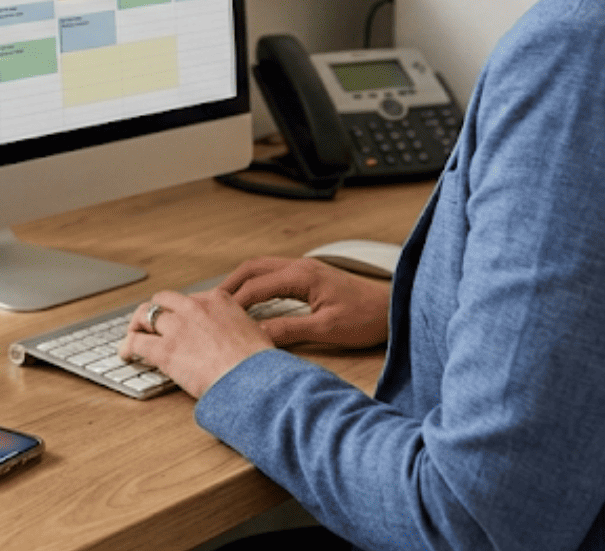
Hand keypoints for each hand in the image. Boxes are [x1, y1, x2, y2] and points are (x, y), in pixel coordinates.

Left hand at [118, 288, 273, 399]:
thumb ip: (240, 329)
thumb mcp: (255, 334)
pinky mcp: (165, 349)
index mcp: (218, 300)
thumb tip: (242, 338)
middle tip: (151, 324)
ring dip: (137, 325)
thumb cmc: (260, 364)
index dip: (180, 312)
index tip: (178, 320)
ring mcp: (178, 327)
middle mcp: (194, 307)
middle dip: (156, 312)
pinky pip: (136, 342)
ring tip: (134, 336)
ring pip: (145, 316)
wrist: (254, 380)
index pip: (189, 298)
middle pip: (163, 301)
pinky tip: (126, 354)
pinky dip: (127, 347)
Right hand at [220, 256, 390, 350]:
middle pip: (253, 268)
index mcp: (302, 275)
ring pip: (262, 268)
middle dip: (230, 285)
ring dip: (242, 282)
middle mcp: (301, 267)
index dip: (233, 303)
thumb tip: (258, 336)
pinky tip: (253, 300)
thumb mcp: (326, 329)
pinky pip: (274, 274)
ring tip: (225, 302)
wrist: (393, 310)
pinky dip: (257, 284)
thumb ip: (289, 330)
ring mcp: (305, 270)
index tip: (217, 319)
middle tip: (211, 304)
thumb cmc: (367, 317)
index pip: (255, 286)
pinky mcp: (310, 277)